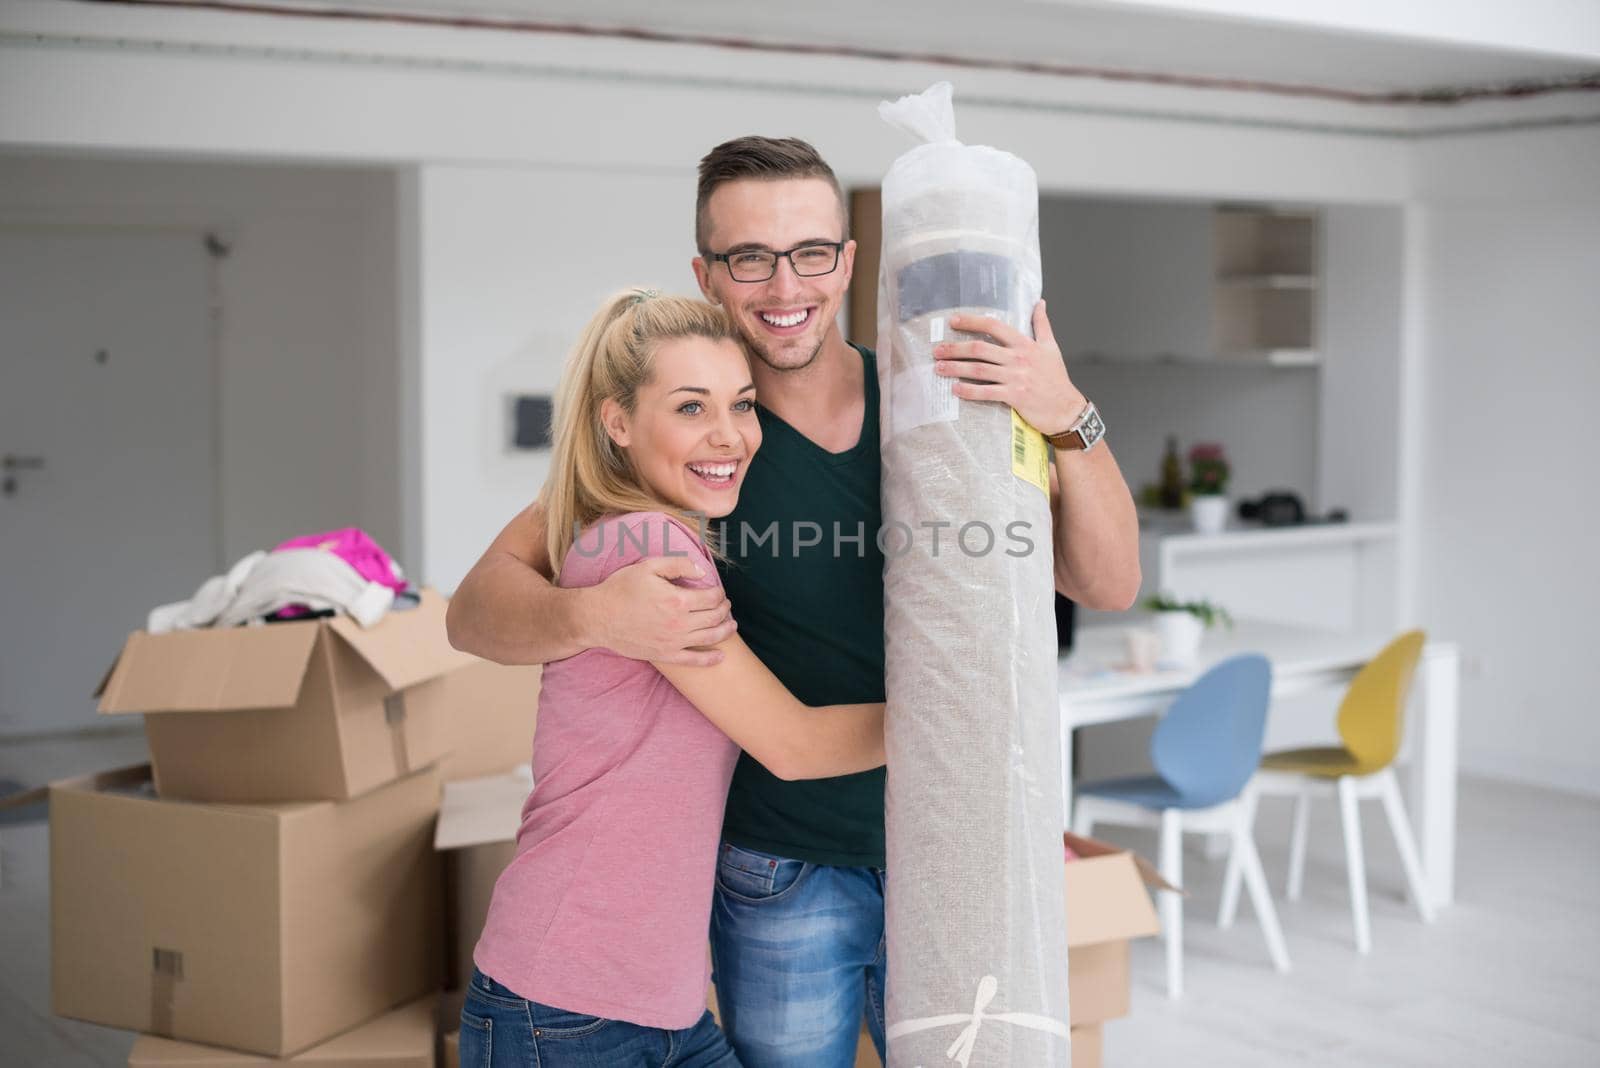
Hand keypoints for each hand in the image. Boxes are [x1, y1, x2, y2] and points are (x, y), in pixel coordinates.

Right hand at [586, 556, 735, 665]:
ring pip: (710, 638)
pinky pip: (693, 661)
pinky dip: (710, 659)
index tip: (719, 591)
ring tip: (731, 625)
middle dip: (724, 609)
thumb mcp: (648, 566)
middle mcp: (679, 623)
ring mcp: (673, 641)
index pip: (711, 597)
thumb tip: (702, 572)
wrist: (597, 617)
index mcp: (677, 600)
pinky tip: (721, 657)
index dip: (719, 593)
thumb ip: (678, 564)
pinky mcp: (665, 655)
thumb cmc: (621, 588)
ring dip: (725, 631)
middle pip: (714, 617)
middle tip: (726, 605)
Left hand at [933, 300, 1086, 435]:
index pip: (994, 327)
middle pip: (980, 349)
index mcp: (1025, 344)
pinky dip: (969, 391)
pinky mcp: (1014, 397)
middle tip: (937, 350)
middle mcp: (1018, 359)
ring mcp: (1016, 378)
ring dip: (955, 368)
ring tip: (939, 368)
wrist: (1067, 409)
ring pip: (978, 370)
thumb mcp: (1051, 347)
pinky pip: (986, 392)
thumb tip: (1039, 303)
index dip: (971, 322)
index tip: (953, 321)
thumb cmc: (1057, 378)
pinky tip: (955, 389)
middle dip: (955, 348)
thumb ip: (1042, 324)